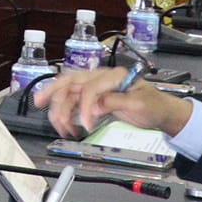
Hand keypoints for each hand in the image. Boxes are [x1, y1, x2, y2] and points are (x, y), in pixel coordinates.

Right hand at [38, 67, 190, 139]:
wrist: (161, 111)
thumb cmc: (154, 105)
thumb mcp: (139, 105)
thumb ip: (114, 103)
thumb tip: (93, 108)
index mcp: (115, 76)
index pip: (91, 87)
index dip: (85, 107)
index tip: (86, 124)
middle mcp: (102, 78)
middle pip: (71, 81)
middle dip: (53, 91)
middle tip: (40, 101)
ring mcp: (97, 87)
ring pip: (68, 92)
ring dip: (59, 107)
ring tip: (57, 123)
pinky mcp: (95, 98)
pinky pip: (74, 102)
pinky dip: (66, 112)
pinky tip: (64, 123)